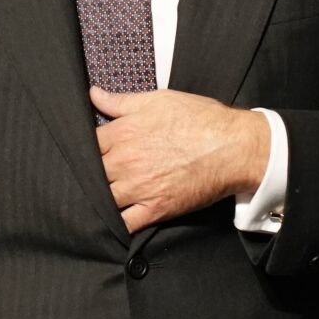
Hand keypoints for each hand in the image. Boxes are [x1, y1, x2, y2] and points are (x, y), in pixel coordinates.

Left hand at [91, 86, 270, 232]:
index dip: (84, 148)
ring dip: (98, 197)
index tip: (90, 150)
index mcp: (124, 133)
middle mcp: (126, 162)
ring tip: (97, 196)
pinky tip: (112, 219)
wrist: (234, 147)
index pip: (86, 144)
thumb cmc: (200, 120)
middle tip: (92, 174)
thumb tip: (93, 95)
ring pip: (102, 198)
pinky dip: (114, 223)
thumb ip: (121, 101)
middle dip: (89, 173)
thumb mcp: (158, 100)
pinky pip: (124, 224)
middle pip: (90, 173)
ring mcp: (139, 188)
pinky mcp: (155, 209)